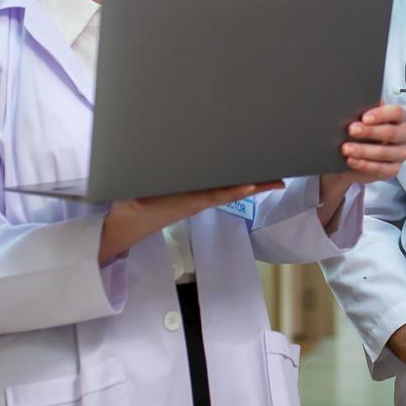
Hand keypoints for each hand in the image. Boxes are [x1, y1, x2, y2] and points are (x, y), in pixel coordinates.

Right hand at [99, 181, 281, 263]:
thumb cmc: (129, 212)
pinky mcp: (194, 199)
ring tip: (272, 178)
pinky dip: (236, 184)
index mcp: (185, 202)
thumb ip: (136, 201)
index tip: (253, 186)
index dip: (234, 191)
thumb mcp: (131, 203)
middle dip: (254, 186)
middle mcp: (196, 202)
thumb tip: (139, 202)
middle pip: (231, 192)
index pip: (215, 195)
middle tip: (279, 180)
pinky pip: (220, 190)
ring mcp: (197, 201)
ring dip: (249, 184)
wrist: (126, 227)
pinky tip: (246, 178)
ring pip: (228, 191)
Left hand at [319, 103, 405, 225]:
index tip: (364, 118)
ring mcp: (400, 153)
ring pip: (385, 152)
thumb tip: (354, 105)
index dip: (381, 114)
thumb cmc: (360, 131)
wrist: (351, 156)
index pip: (397, 113)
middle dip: (369, 132)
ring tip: (346, 148)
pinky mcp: (394, 169)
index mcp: (399, 117)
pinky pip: (381, 169)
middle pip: (391, 132)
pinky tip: (352, 160)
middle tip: (351, 130)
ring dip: (364, 150)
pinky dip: (365, 165)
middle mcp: (404, 134)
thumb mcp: (361, 119)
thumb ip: (363, 110)